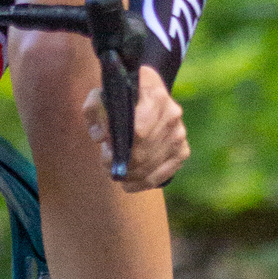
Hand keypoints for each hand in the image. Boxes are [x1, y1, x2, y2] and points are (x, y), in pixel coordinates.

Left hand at [82, 65, 188, 191]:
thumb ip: (94, 110)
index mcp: (155, 96)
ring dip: (129, 175)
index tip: (106, 150)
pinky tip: (128, 182)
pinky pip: (161, 177)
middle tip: (107, 164)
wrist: (146, 95)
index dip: (119, 147)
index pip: (139, 132)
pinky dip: (141, 183)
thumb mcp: (100, 95)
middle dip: (121, 164)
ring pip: (150, 168)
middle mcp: (172, 115)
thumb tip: (101, 137)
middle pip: (143, 154)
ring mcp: (180, 134)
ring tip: (115, 171)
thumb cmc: (120, 97)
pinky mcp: (183, 151)